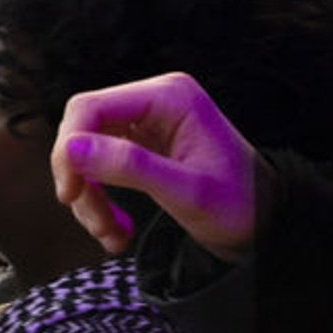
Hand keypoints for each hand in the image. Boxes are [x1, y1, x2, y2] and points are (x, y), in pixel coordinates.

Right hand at [50, 72, 271, 259]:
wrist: (264, 221)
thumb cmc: (237, 204)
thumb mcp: (186, 191)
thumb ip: (129, 166)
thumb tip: (71, 150)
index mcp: (168, 97)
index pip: (90, 108)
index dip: (69, 149)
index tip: (71, 194)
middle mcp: (153, 100)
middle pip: (82, 130)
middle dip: (80, 180)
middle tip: (95, 223)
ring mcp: (145, 121)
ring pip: (84, 153)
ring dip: (89, 198)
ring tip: (112, 235)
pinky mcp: (140, 144)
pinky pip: (98, 167)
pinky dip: (99, 200)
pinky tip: (118, 230)